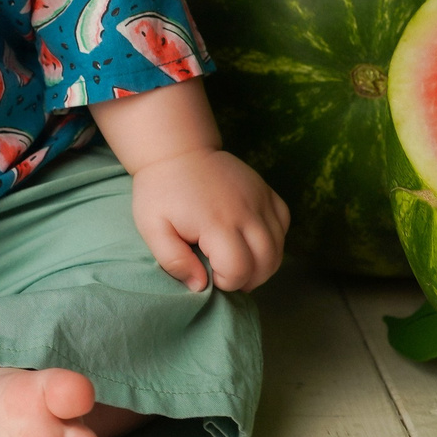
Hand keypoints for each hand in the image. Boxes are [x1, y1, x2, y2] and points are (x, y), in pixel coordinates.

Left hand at [127, 148, 289, 293]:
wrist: (177, 150)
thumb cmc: (160, 192)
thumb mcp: (152, 228)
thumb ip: (173, 260)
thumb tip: (199, 286)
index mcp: (216, 223)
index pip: (239, 270)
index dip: (227, 282)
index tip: (211, 276)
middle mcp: (245, 212)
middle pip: (266, 262)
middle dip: (250, 279)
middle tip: (227, 276)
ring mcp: (259, 198)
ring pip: (279, 246)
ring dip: (264, 264)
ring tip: (241, 264)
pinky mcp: (265, 190)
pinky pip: (284, 222)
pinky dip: (275, 239)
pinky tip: (254, 241)